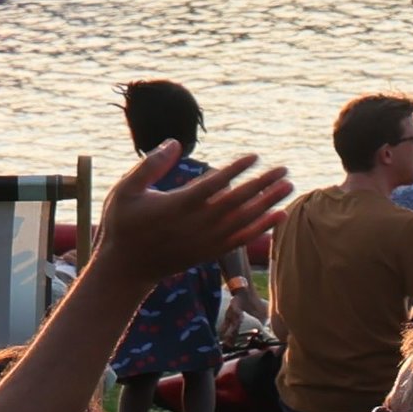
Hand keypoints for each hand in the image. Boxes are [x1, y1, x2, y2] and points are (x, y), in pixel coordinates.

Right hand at [91, 144, 291, 290]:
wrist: (126, 269)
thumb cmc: (123, 225)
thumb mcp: (126, 191)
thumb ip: (150, 166)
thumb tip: (175, 142)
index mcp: (177, 205)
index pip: (214, 184)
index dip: (236, 170)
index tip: (254, 156)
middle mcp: (196, 224)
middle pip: (237, 201)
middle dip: (262, 183)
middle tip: (284, 168)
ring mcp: (205, 240)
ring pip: (244, 220)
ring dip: (268, 202)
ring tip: (289, 186)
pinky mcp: (209, 253)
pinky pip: (242, 240)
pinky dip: (262, 228)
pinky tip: (280, 215)